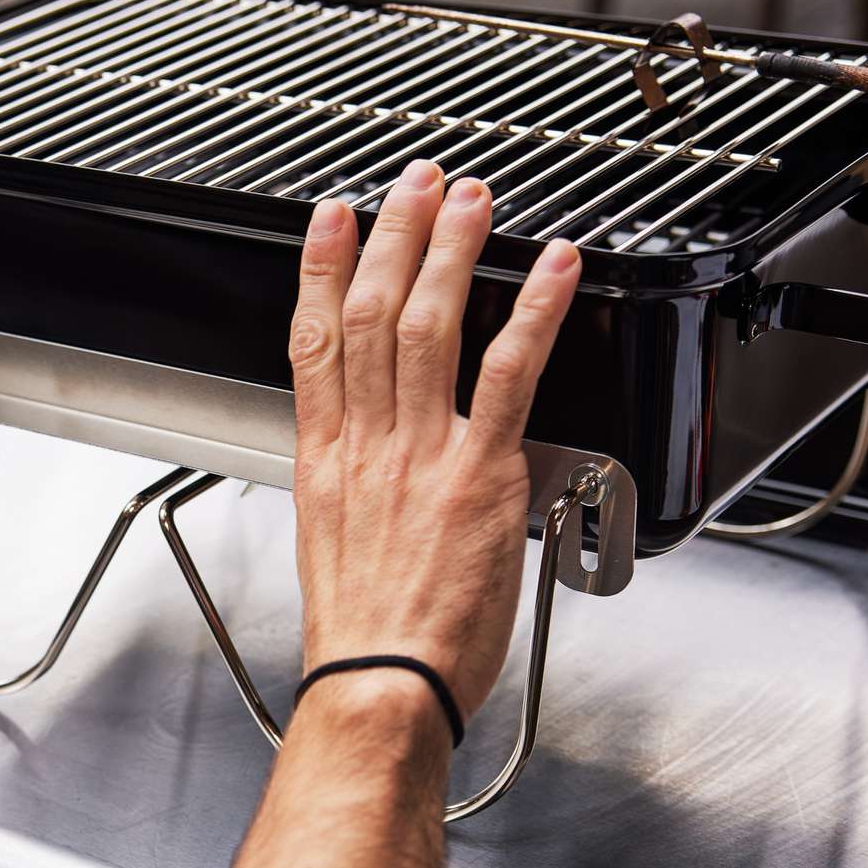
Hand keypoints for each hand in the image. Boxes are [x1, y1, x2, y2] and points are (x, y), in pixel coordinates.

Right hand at [289, 159, 579, 722]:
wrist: (383, 682)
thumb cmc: (367, 630)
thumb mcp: (337, 540)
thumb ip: (358, 480)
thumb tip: (382, 456)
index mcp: (328, 456)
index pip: (315, 338)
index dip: (320, 267)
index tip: (331, 220)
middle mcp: (368, 442)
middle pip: (370, 312)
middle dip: (393, 236)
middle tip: (416, 184)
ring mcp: (421, 452)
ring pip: (428, 327)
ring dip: (451, 252)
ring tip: (471, 200)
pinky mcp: (480, 474)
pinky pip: (510, 375)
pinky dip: (533, 314)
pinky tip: (552, 270)